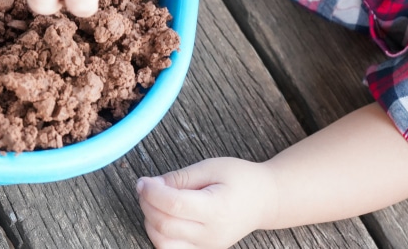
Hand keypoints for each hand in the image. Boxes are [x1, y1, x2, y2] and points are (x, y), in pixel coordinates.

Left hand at [137, 158, 274, 248]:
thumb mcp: (212, 167)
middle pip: (164, 226)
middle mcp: (212, 234)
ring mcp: (208, 246)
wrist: (265, 200)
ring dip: (150, 221)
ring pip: (163, 244)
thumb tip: (152, 185)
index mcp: (216, 209)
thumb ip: (181, 177)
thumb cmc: (241, 179)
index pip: (174, 206)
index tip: (142, 181)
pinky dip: (159, 234)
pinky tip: (163, 216)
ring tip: (155, 201)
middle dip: (147, 205)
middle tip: (146, 187)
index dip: (152, 193)